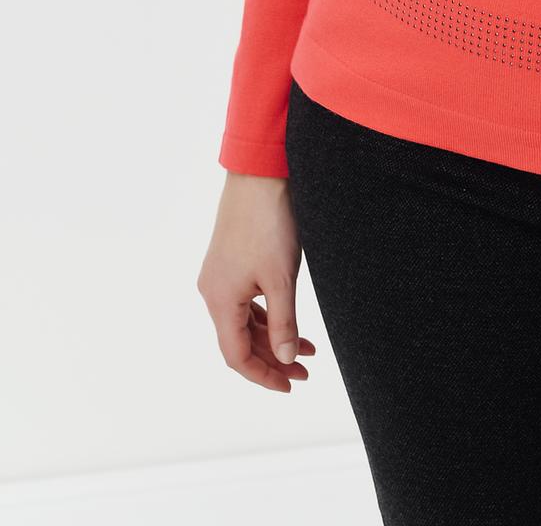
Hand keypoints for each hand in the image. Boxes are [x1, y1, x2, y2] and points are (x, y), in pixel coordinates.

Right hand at [198, 172, 316, 391]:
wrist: (260, 173)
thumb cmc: (270, 223)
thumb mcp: (282, 279)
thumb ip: (284, 323)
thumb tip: (287, 359)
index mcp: (219, 300)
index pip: (236, 356)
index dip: (263, 376)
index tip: (290, 386)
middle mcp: (213, 291)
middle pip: (240, 341)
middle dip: (273, 359)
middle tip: (305, 372)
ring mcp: (221, 275)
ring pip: (245, 321)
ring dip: (273, 338)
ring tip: (307, 350)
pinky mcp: (231, 261)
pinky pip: (247, 300)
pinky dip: (269, 315)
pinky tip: (290, 320)